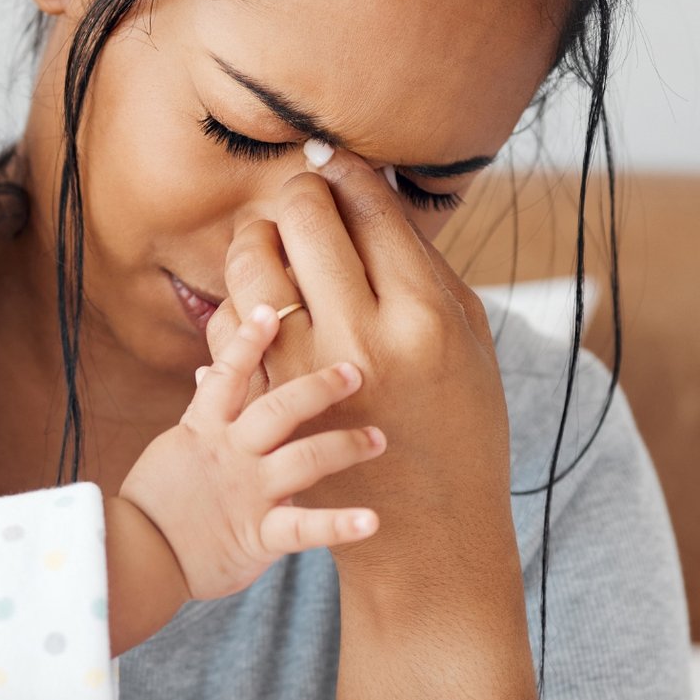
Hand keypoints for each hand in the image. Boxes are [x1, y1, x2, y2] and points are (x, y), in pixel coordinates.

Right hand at [121, 300, 387, 601]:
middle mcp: (231, 454)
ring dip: (345, 445)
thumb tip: (208, 371)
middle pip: (279, 408)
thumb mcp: (174, 447)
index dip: (249, 340)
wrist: (134, 557)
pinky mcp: (258, 535)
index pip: (228, 374)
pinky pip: (304, 528)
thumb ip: (202, 412)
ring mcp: (247, 493)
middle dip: (320, 387)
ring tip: (378, 439)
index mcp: (205, 430)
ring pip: (304, 458)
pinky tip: (373, 520)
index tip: (273, 309)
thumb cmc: (154, 503)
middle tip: (355, 371)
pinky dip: (340, 525)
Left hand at [206, 151, 513, 595]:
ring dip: (256, 236)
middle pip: (304, 217)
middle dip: (300, 192)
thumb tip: (376, 192)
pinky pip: (229, 325)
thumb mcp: (469, 341)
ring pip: (252, 262)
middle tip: (307, 198)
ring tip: (273, 240)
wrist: (427, 533)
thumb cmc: (459, 428)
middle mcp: (359, 337)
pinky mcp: (265, 404)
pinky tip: (259, 300)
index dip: (348, 171)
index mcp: (421, 315)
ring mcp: (302, 372)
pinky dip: (239, 300)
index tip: (341, 166)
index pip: (369, 205)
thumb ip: (425, 266)